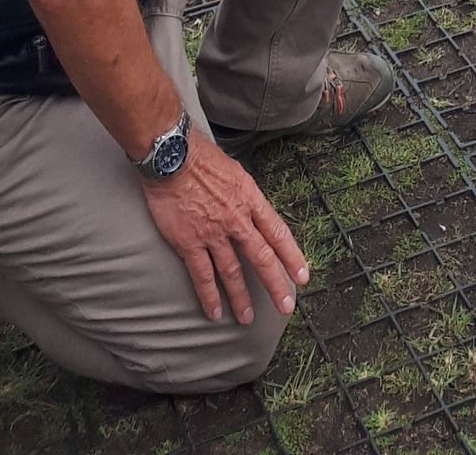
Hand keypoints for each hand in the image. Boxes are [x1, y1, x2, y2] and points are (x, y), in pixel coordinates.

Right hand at [140, 136, 308, 325]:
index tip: (302, 276)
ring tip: (247, 318)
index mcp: (251, 200)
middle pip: (261, 257)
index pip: (278, 232)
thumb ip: (247, 197)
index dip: (292, 256)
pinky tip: (214, 312)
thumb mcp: (237, 173)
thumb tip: (254, 212)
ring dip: (241, 297)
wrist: (173, 157)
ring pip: (232, 272)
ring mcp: (213, 233)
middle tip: (286, 307)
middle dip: (275, 284)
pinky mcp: (189, 243)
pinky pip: (202, 275)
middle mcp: (237, 219)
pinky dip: (209, 296)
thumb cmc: (203, 160)